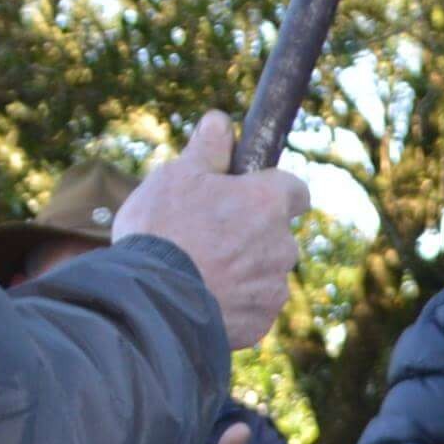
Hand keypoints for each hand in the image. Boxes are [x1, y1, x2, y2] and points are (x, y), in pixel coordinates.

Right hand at [114, 112, 310, 349]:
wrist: (149, 300)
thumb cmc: (161, 230)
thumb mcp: (176, 176)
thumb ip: (206, 149)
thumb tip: (220, 121)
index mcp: (268, 203)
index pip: (294, 190)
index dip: (271, 192)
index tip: (245, 197)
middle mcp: (282, 245)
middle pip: (276, 235)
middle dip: (251, 234)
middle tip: (207, 237)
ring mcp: (273, 288)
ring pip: (264, 273)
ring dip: (242, 271)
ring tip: (197, 271)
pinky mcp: (260, 323)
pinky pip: (252, 307)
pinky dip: (233, 303)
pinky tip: (200, 298)